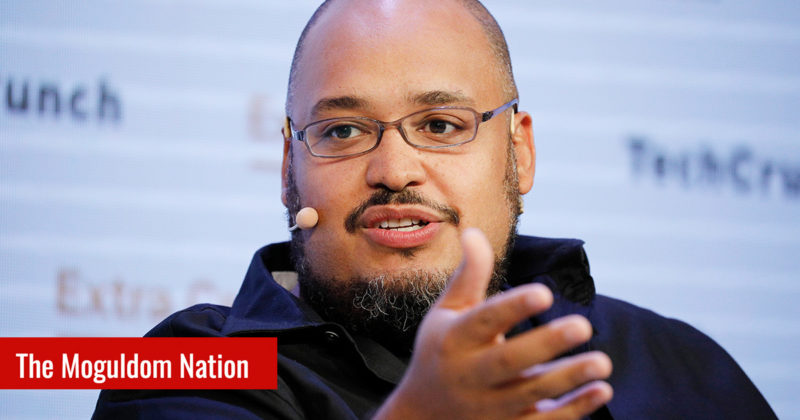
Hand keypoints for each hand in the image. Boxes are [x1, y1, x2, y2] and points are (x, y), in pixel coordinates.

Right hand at [374, 229, 612, 419]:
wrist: (423, 414)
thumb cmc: (440, 351)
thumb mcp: (446, 313)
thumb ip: (468, 276)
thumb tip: (474, 231)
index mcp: (455, 339)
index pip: (484, 320)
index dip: (513, 307)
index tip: (544, 292)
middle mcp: (470, 374)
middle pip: (509, 361)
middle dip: (545, 345)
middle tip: (583, 325)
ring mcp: (490, 406)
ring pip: (531, 394)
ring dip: (568, 379)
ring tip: (602, 362)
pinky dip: (574, 410)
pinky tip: (602, 391)